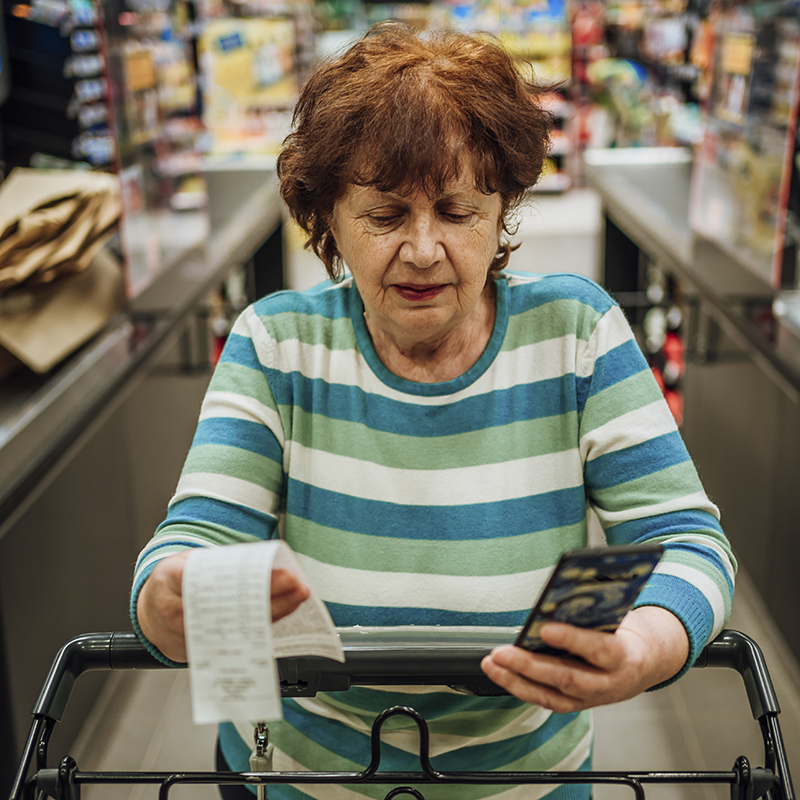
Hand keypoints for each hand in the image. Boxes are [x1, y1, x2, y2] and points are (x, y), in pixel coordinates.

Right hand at [137, 551, 310, 662]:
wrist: (151, 616)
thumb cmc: (172, 584)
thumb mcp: (183, 561)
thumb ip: (213, 562)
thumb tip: (256, 561)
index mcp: (171, 580)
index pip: (211, 578)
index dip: (244, 577)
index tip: (270, 570)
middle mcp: (179, 612)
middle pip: (232, 605)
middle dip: (268, 594)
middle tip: (294, 582)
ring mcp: (192, 635)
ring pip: (240, 626)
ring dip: (274, 610)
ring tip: (298, 594)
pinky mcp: (204, 650)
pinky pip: (239, 640)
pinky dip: (264, 624)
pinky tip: (284, 610)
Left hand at [480, 606, 688, 712]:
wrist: (644, 663)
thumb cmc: (624, 631)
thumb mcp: (618, 615)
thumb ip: (594, 607)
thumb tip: (563, 586)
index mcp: (623, 656)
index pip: (599, 649)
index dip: (573, 640)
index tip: (545, 628)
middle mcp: (607, 683)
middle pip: (566, 677)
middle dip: (530, 666)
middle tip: (503, 652)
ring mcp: (590, 698)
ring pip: (550, 695)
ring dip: (516, 679)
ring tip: (491, 662)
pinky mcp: (575, 703)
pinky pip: (544, 699)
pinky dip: (519, 686)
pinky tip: (498, 672)